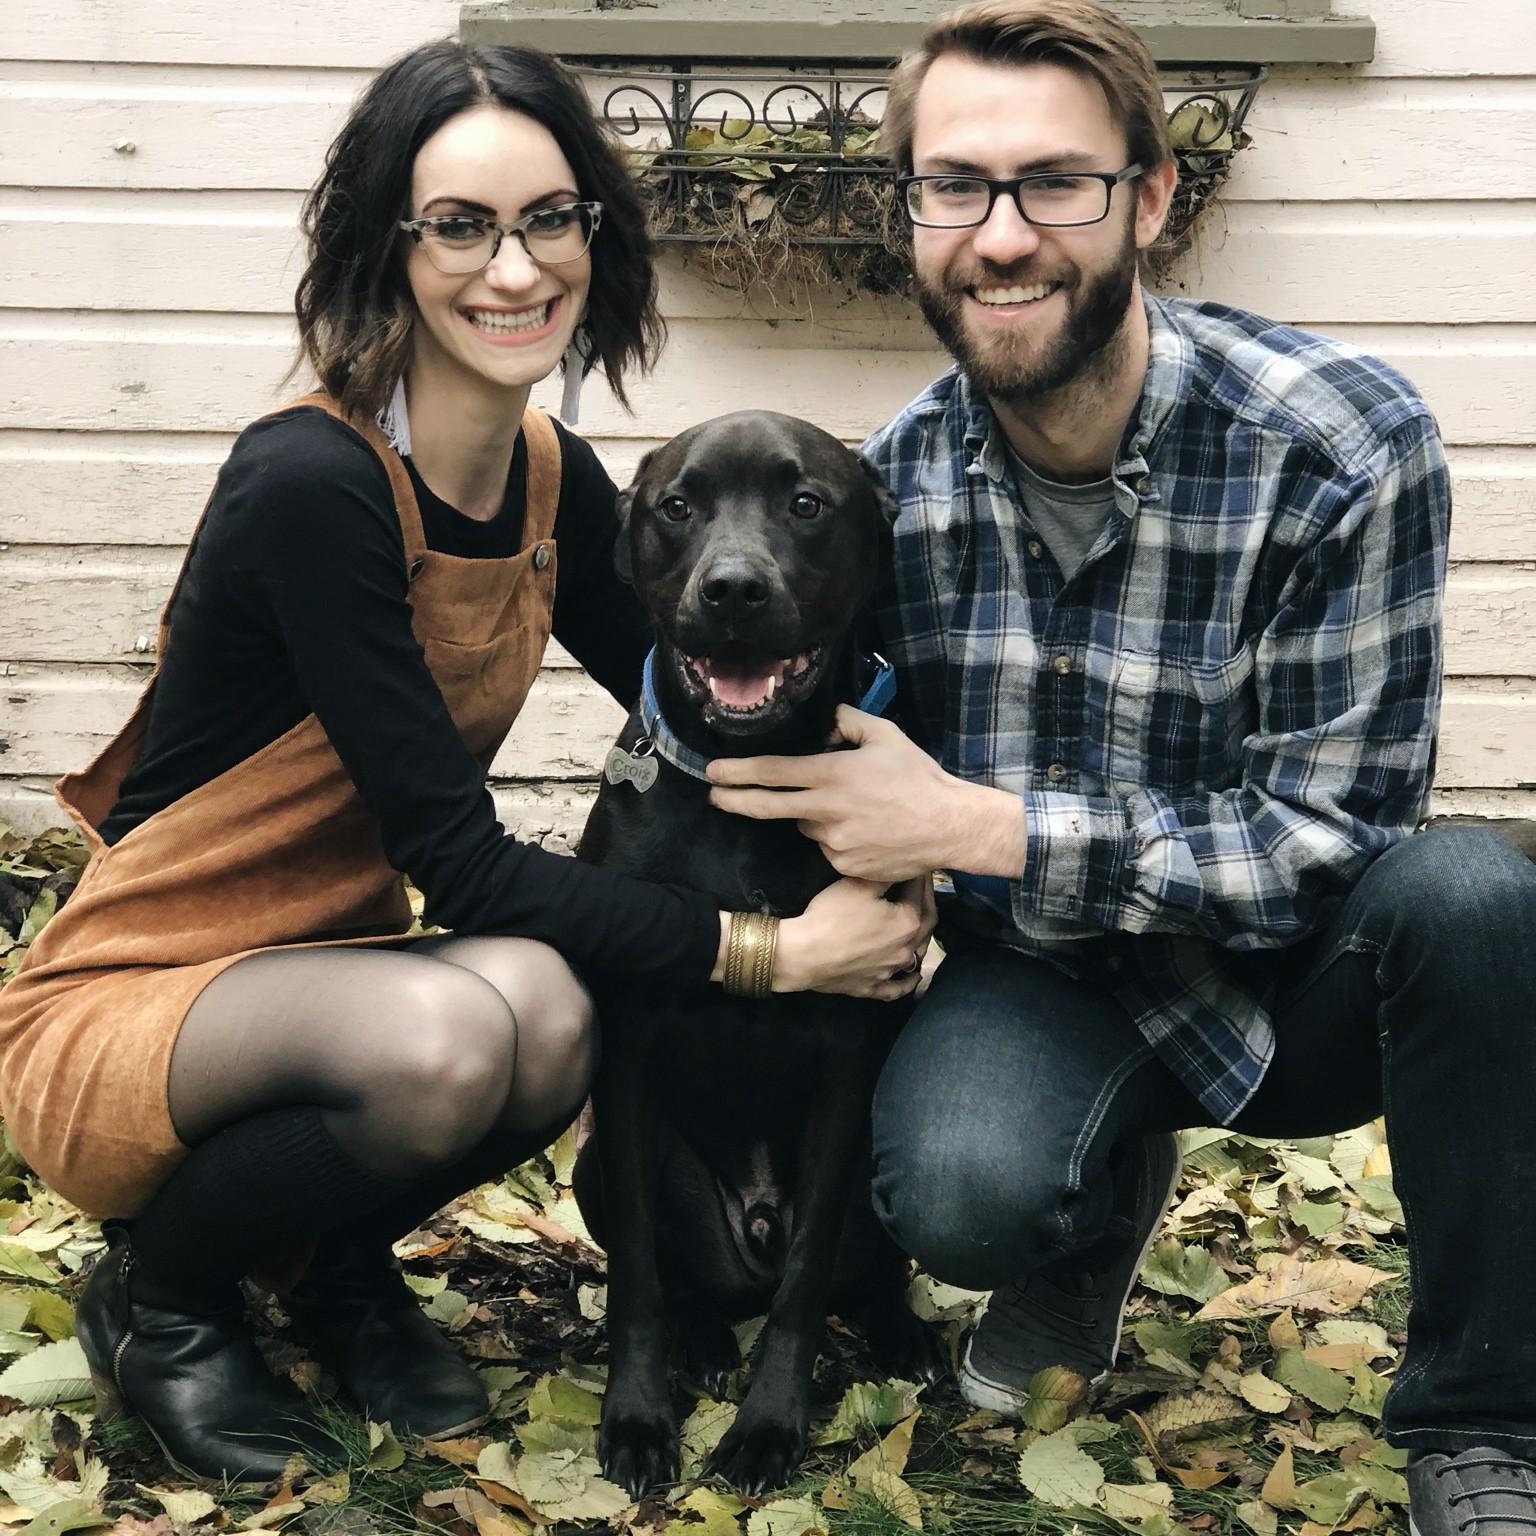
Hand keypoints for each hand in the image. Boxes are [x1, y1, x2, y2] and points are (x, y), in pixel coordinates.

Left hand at [708, 706, 1024, 883]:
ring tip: (853, 808)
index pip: (773, 772)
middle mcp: (826, 811)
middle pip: (767, 807)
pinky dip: (836, 837)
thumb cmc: (919, 777)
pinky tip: (865, 830)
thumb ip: (846, 721)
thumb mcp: (885, 735)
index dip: (738, 771)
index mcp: (832, 775)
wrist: (950, 826)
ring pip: (807, 826)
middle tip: (714, 797)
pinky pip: (827, 848)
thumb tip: (822, 721)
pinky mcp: (844, 866)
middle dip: (735, 801)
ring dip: (814, 816)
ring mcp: (834, 842)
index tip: (714, 771)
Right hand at [773, 874, 935, 1001]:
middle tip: (924, 886)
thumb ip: (886, 875)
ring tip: (920, 924)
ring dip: (921, 936)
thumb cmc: (831, 916)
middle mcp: (905, 949)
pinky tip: (914, 978)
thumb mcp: (859, 885)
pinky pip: (898, 987)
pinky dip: (908, 982)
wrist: (804, 954)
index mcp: (907, 922)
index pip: (919, 892)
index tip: (918, 865)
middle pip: (926, 922)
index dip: (919, 876)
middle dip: (926, 900)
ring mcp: (889, 971)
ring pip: (916, 953)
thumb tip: (902, 867)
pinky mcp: (873, 986)